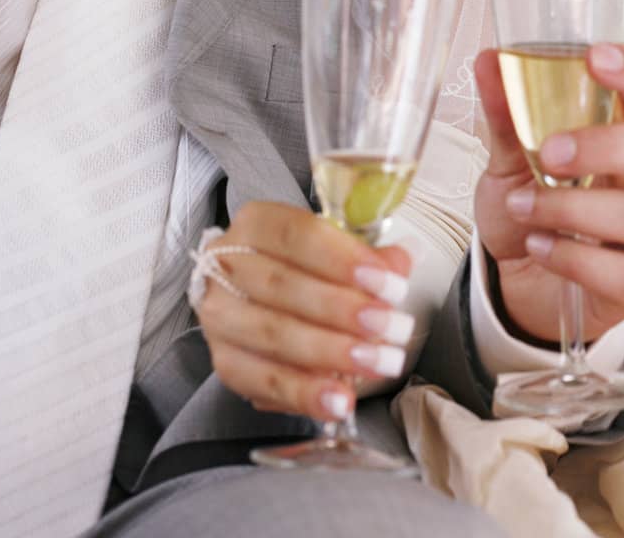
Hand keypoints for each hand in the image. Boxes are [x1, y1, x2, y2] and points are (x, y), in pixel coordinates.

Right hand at [195, 201, 413, 421]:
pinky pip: (262, 382)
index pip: (296, 235)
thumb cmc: (301, 268)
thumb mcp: (335, 250)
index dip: (343, 259)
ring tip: (376, 363)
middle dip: (344, 310)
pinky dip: (304, 393)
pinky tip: (339, 400)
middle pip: (284, 286)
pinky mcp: (223, 361)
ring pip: (274, 334)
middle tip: (391, 326)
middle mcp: (228, 266)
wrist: (254, 297)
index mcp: (256, 224)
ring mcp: (220, 316)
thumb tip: (403, 260)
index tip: (387, 282)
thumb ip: (369, 256)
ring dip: (331, 353)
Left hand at [474, 43, 623, 343]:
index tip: (596, 57)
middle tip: (550, 153)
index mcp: (623, 138)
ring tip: (522, 207)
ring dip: (569, 208)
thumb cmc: (528, 208)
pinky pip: (620, 272)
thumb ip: (505, 114)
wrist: (520, 282)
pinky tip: (538, 246)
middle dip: (609, 146)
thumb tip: (487, 59)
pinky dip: (570, 257)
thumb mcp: (508, 160)